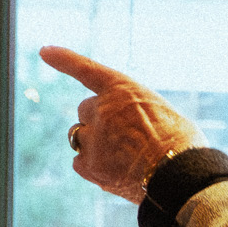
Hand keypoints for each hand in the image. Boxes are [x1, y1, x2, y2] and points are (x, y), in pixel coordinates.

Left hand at [39, 47, 202, 203]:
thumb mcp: (162, 114)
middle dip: (97, 121)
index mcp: (123, 89)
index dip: (64, 59)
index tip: (44, 51)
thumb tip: (126, 132)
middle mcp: (102, 109)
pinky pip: (79, 162)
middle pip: (85, 111)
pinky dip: (92, 166)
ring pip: (79, 136)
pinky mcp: (90, 166)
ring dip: (93, 143)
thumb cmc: (182, 146)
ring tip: (121, 157)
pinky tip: (114, 172)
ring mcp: (94, 138)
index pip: (87, 69)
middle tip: (122, 138)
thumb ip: (135, 114)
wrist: (178, 175)